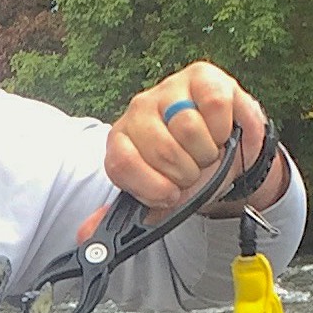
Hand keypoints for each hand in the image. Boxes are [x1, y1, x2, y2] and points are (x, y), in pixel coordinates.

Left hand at [100, 61, 287, 220]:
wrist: (227, 148)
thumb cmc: (188, 169)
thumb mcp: (157, 197)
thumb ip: (120, 216)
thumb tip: (86, 235)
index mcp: (121, 140)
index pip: (121, 164)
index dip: (151, 186)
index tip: (169, 192)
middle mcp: (139, 111)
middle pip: (161, 150)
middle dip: (186, 172)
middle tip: (192, 170)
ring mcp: (169, 90)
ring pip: (188, 128)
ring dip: (207, 151)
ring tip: (206, 151)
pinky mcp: (202, 77)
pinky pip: (215, 105)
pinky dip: (224, 128)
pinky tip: (221, 130)